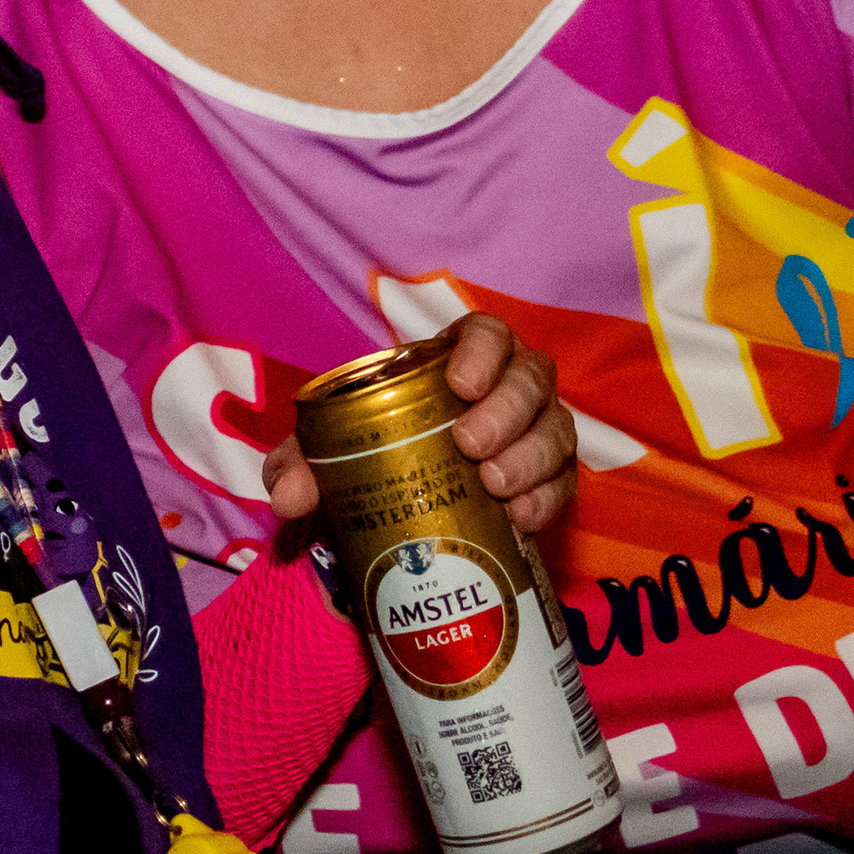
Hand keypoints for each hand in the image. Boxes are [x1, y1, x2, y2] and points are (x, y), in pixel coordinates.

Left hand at [260, 315, 580, 540]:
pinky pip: (564, 482)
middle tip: (472, 446)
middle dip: (507, 409)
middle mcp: (506, 388)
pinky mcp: (549, 480)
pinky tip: (521, 519)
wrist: (406, 507)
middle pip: (530, 378)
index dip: (482, 352)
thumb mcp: (331, 452)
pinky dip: (547, 498)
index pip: (485, 333)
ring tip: (496, 486)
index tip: (461, 384)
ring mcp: (535, 432)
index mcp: (455, 361)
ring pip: (555, 427)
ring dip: (531, 455)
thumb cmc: (374, 453)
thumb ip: (302, 463)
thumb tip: (289, 495)